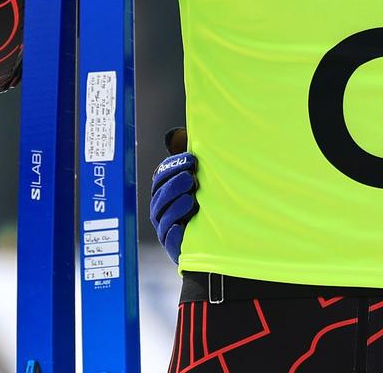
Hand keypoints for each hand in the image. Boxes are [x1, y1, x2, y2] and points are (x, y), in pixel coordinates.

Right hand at [149, 127, 198, 264]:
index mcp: (165, 192)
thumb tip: (173, 134)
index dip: (172, 167)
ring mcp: (167, 231)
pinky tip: (183, 226)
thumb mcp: (200, 179)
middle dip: (173, 185)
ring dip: (175, 206)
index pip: (160, 177)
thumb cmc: (209, 203)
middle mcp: (162, 211)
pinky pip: (170, 242)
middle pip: (159, 197)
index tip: (192, 159)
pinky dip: (174, 234)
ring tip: (191, 199)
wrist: (223, 241)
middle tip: (191, 178)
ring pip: (163, 217)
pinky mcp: (176, 249)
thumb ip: (186, 160)